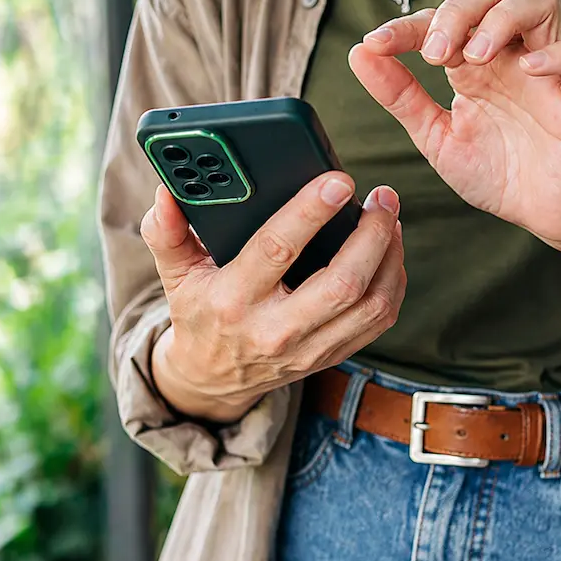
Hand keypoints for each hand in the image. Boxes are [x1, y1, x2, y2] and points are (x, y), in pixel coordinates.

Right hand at [139, 174, 405, 423]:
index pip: (277, 250)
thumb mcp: (175, 273)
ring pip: (371, 303)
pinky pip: (380, 320)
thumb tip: (167, 192)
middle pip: (342, 283)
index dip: (311, 212)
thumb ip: (166, 231)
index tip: (338, 181)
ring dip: (391, 256)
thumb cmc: (200, 313)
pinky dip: (393, 282)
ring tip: (390, 217)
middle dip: (372, 234)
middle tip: (382, 196)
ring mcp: (309, 348)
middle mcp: (276, 329)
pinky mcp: (333, 355)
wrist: (214, 379)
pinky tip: (390, 251)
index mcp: (233, 301)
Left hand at [348, 0, 560, 255]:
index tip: (377, 44)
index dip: (406, 25)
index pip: (440, 17)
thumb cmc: (494, 171)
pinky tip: (530, 68)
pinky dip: (559, 53)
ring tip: (475, 57)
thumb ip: (401, 96)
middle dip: (459, 7)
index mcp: (472, 60)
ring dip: (502, 18)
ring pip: (540, 0)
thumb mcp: (436, 136)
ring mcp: (547, 70)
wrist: (539, 214)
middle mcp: (509, 53)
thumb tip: (359, 52)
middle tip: (436, 53)